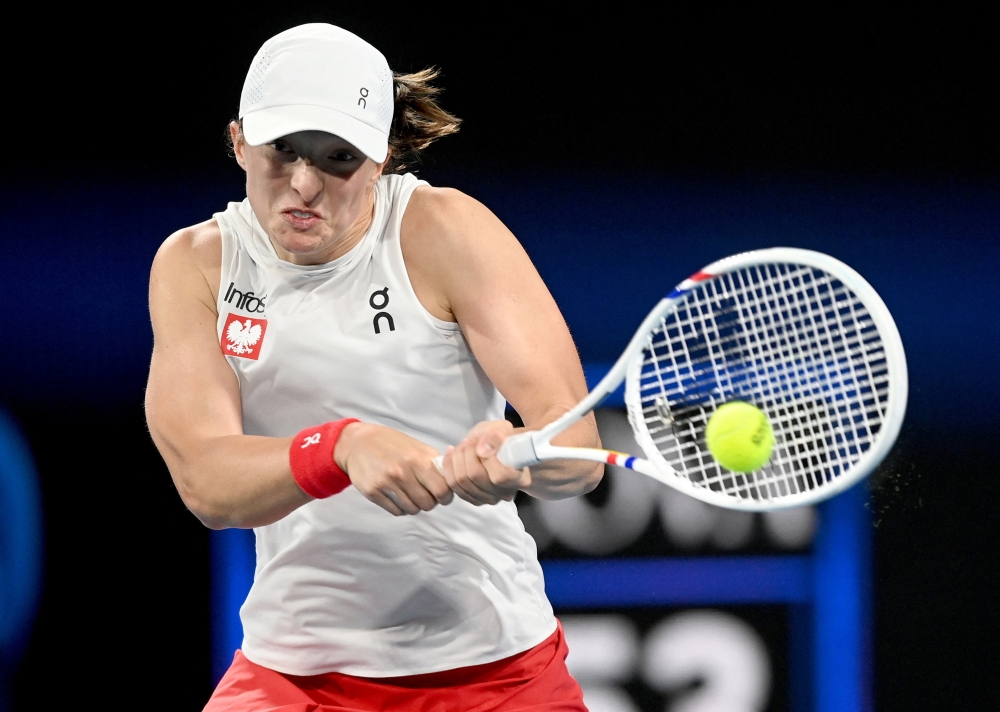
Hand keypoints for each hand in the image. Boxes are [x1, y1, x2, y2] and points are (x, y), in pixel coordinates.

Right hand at [335, 422, 453, 515]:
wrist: (358, 442)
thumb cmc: (391, 443)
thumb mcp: (416, 446)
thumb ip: (434, 462)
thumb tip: (452, 478)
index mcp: (418, 459)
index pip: (442, 490)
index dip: (446, 496)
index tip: (443, 495)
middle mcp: (403, 472)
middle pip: (427, 503)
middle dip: (430, 502)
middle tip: (426, 495)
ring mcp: (386, 483)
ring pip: (412, 509)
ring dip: (415, 506)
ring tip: (411, 495)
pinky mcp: (373, 492)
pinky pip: (396, 511)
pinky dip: (401, 508)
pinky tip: (399, 498)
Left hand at [441, 420, 530, 504]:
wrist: (498, 448)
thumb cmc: (504, 438)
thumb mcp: (503, 429)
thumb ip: (496, 436)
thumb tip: (482, 449)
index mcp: (520, 477)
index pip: (501, 476)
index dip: (487, 458)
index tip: (482, 442)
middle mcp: (505, 493)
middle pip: (475, 476)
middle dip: (467, 452)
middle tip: (470, 441)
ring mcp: (489, 498)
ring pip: (461, 481)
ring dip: (457, 458)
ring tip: (463, 445)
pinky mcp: (474, 499)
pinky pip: (453, 485)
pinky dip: (449, 466)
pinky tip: (453, 453)